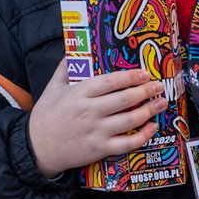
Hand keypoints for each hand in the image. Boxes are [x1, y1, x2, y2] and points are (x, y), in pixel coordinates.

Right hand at [27, 59, 166, 176]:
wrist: (37, 148)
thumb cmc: (45, 116)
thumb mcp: (52, 88)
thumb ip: (64, 69)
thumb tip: (73, 49)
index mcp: (79, 94)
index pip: (110, 81)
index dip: (130, 77)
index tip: (144, 73)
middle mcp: (89, 111)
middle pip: (125, 98)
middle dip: (146, 91)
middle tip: (159, 86)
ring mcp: (96, 131)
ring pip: (130, 119)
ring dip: (150, 110)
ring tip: (161, 103)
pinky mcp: (100, 149)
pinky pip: (127, 143)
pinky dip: (143, 136)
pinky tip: (151, 128)